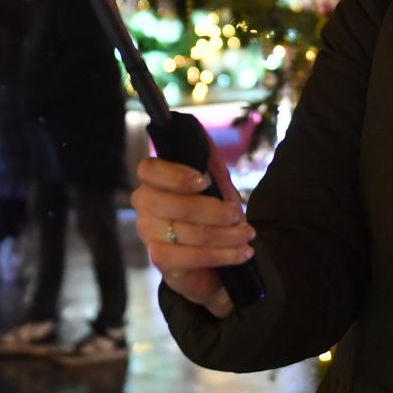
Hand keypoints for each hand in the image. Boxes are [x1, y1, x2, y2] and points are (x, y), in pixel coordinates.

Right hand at [131, 154, 254, 320]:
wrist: (216, 260)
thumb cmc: (212, 216)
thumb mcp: (217, 186)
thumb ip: (209, 161)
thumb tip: (200, 131)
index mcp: (154, 181)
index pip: (149, 170)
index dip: (175, 175)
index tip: (204, 181)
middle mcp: (145, 205)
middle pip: (172, 204)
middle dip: (212, 211)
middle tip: (238, 214)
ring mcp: (149, 234)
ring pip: (186, 232)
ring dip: (225, 235)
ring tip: (247, 235)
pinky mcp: (160, 260)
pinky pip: (190, 256)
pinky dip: (221, 254)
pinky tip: (241, 253)